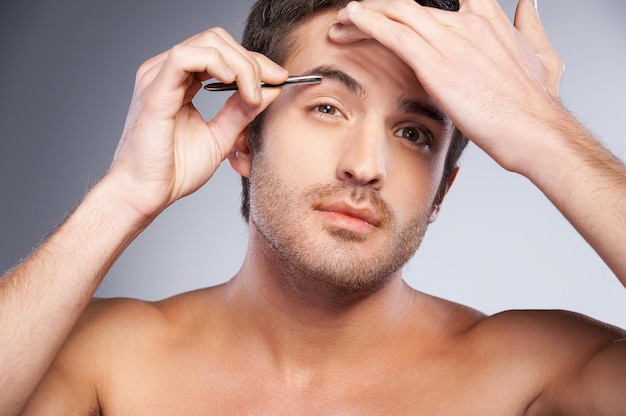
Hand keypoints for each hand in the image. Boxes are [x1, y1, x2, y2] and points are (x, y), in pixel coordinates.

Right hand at [108, 28, 287, 219]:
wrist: (146, 194)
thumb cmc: (174, 171)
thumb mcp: (221, 136)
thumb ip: (242, 111)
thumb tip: (271, 90)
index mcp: (181, 82)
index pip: (221, 53)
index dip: (254, 61)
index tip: (280, 78)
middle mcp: (167, 73)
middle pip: (217, 41)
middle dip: (251, 59)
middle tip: (272, 82)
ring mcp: (158, 77)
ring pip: (207, 43)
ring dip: (240, 63)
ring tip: (252, 92)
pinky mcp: (154, 89)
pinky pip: (185, 56)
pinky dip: (215, 63)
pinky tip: (232, 82)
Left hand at [329, 0, 564, 173]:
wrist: (535, 129)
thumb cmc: (535, 103)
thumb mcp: (540, 55)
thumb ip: (530, 27)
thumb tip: (528, 5)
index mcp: (486, 21)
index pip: (440, 2)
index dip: (408, 6)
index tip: (390, 12)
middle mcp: (466, 23)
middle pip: (409, 6)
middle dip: (378, 10)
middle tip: (353, 19)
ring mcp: (451, 40)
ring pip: (397, 13)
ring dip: (364, 15)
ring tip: (342, 22)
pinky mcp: (435, 62)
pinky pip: (393, 33)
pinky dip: (368, 22)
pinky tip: (350, 19)